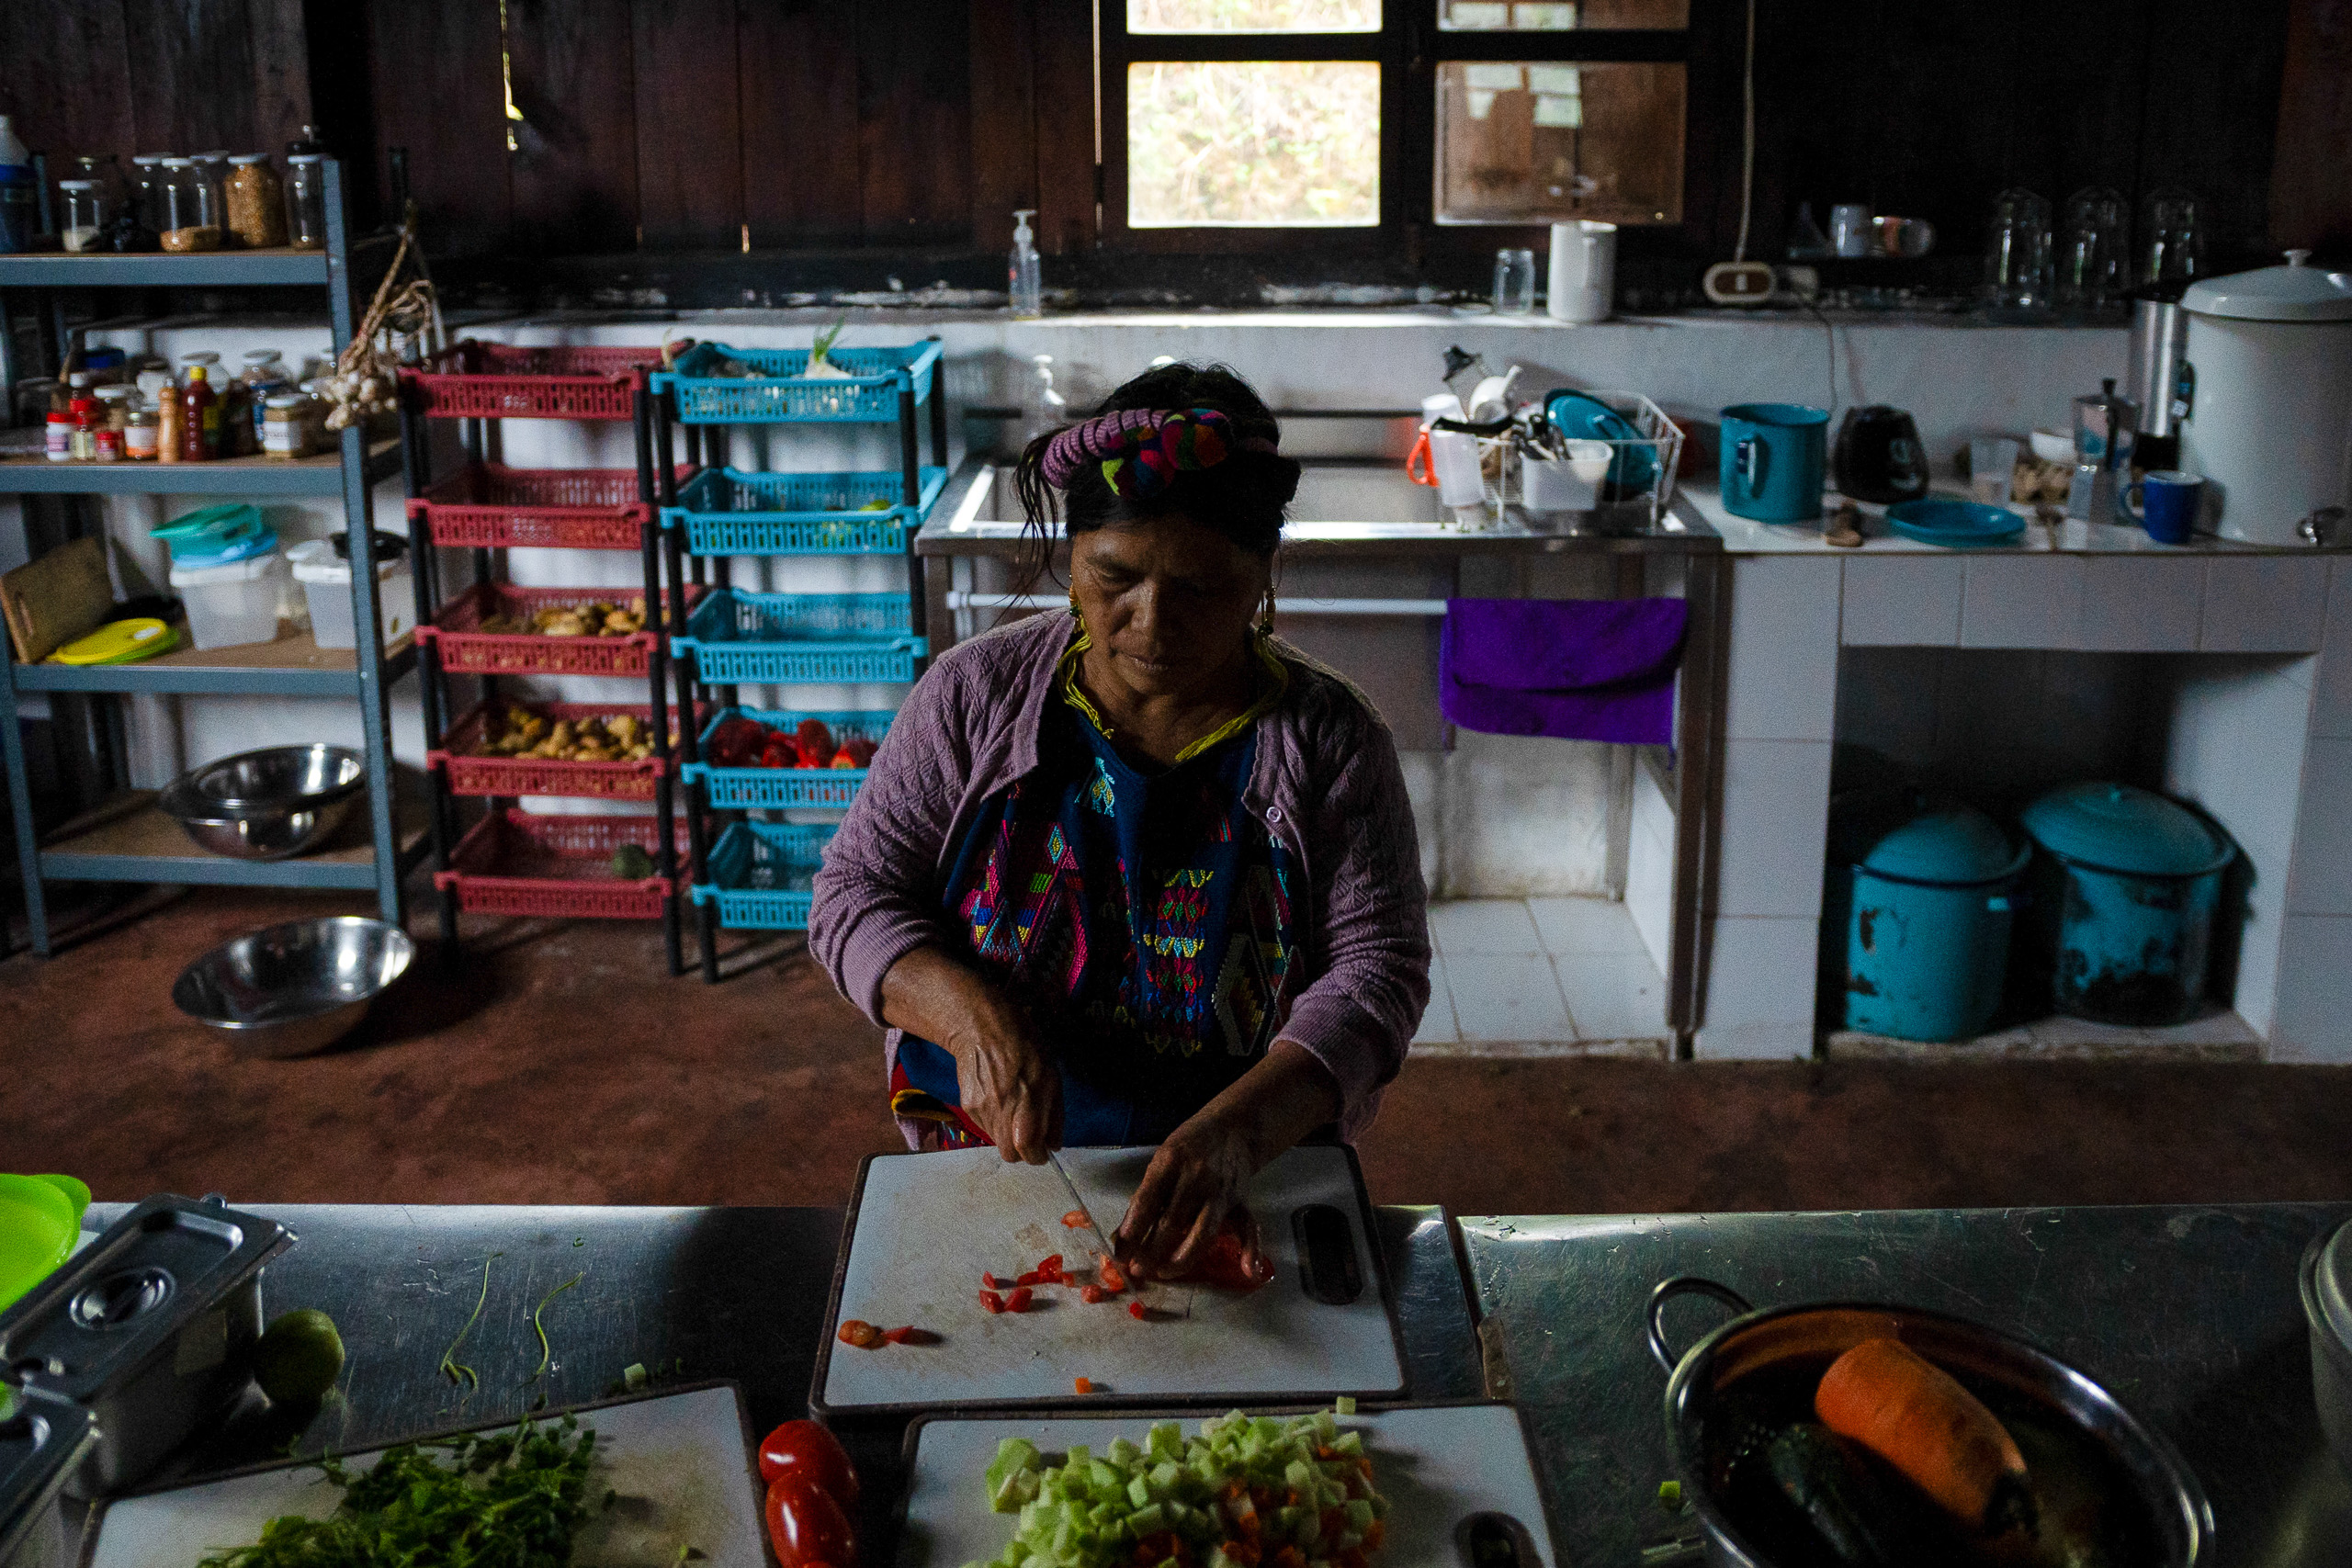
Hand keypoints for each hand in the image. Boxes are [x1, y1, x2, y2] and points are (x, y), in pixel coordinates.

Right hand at [878, 946, 1063, 1164]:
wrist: (983, 1028)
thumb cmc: (1025, 1047)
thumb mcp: (1052, 1076)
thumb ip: (1055, 1115)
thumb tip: (1055, 1145)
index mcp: (1030, 1101)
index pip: (1030, 1150)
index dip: (1038, 1156)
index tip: (1043, 1151)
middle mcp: (1005, 1109)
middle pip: (1010, 1155)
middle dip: (1022, 1151)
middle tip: (1029, 1135)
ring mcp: (983, 1109)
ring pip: (997, 1140)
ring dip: (1008, 1133)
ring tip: (1012, 1105)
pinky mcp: (968, 1105)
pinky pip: (984, 1125)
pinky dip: (994, 1120)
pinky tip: (997, 1096)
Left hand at [1113, 1110, 1261, 1281]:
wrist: (1234, 1128)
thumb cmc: (1188, 1148)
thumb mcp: (1162, 1162)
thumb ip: (1146, 1196)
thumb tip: (1120, 1236)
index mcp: (1168, 1163)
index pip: (1145, 1203)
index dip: (1132, 1232)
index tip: (1120, 1255)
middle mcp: (1194, 1177)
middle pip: (1171, 1222)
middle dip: (1152, 1251)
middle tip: (1138, 1270)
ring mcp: (1218, 1191)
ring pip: (1203, 1231)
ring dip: (1183, 1258)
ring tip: (1164, 1273)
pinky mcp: (1238, 1200)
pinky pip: (1247, 1226)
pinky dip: (1251, 1248)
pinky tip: (1248, 1270)